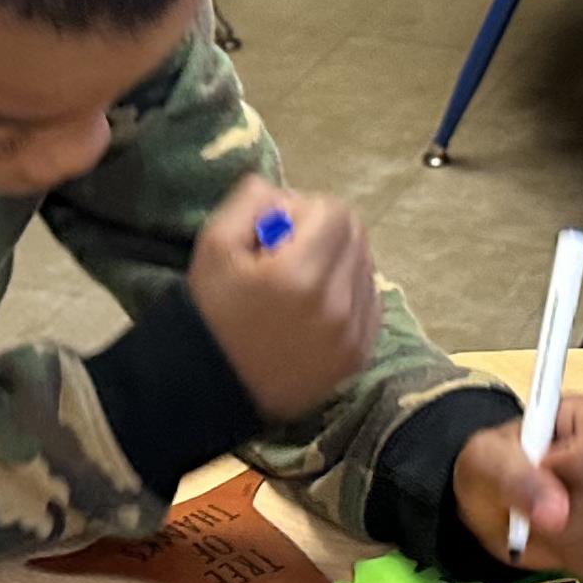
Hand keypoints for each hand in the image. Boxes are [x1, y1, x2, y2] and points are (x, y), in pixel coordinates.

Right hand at [185, 180, 377, 419]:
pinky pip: (371, 302)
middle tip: (286, 254)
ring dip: (337, 262)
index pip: (334, 211)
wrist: (214, 389)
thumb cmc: (211, 313)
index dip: (302, 211)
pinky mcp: (360, 355)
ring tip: (299, 284)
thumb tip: (287, 193)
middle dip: (323, 232)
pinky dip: (348, 293)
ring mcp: (354, 334)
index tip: (274, 234)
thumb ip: (253, 201)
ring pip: (365, 266)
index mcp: (301, 275)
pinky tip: (314, 307)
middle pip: (355, 234)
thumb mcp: (213, 244)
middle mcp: (337, 305)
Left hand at [453, 394, 582, 578]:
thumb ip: (516, 478)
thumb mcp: (484, 461)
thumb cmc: (491, 470)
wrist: (491, 502)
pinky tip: (556, 540)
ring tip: (539, 523)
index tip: (542, 473)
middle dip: (562, 512)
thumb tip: (557, 514)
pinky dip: (575, 556)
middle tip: (528, 506)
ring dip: (564, 538)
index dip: (578, 462)